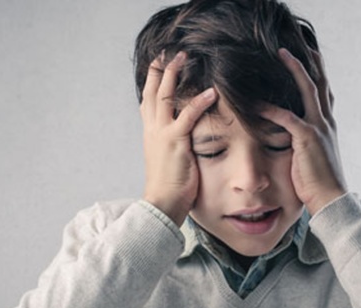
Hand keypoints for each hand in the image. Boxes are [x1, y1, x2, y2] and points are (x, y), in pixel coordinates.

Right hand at [141, 52, 217, 224]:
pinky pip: (187, 117)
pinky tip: (212, 92)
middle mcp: (153, 129)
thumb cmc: (169, 185)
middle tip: (171, 51)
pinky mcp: (175, 142)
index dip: (153, 80)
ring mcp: (162, 134)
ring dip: (175, 74)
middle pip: (153, 90)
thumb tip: (185, 135)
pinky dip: (199, 102)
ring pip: (165, 96)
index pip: (148, 100)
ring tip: (185, 57)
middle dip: (161, 68)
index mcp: (150, 133)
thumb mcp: (167, 158)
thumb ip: (173, 142)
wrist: (161, 204)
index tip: (159, 63)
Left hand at [258, 48, 345, 214]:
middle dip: (308, 61)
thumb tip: (288, 137)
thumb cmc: (319, 183)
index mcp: (328, 126)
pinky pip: (287, 117)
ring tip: (281, 54)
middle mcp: (326, 122)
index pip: (323, 93)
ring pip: (308, 89)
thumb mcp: (312, 157)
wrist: (331, 199)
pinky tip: (257, 103)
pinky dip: (271, 109)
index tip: (310, 57)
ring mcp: (319, 128)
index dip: (317, 73)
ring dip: (294, 69)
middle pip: (319, 83)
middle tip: (294, 45)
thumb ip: (302, 142)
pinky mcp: (307, 138)